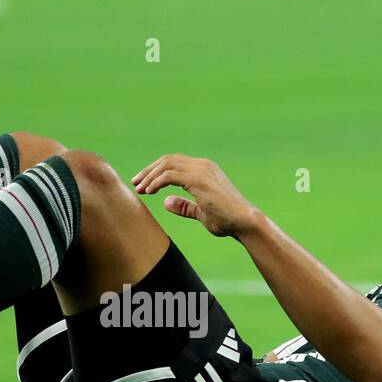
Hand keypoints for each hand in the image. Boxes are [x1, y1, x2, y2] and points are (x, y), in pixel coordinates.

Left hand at [131, 153, 260, 237]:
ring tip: (140, 189)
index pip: (174, 162)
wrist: (245, 222)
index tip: (144, 184)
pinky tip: (149, 192)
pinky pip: (170, 176)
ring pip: (167, 165)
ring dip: (150, 176)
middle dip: (149, 171)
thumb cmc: (227, 220)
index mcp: (205, 170)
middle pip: (168, 160)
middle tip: (136, 183)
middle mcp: (203, 165)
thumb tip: (166, 202)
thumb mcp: (201, 212)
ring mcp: (201, 170)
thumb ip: (184, 206)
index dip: (156, 171)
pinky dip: (156, 183)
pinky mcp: (198, 180)